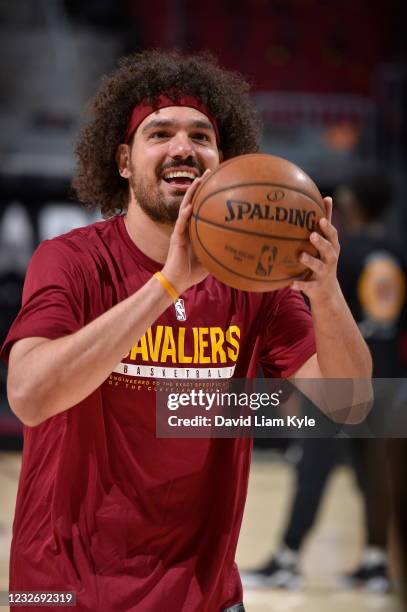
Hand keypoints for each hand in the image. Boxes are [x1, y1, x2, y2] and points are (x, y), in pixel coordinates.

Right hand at [162, 171, 210, 293]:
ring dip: (190, 194)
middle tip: (209, 172)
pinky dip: (185, 215)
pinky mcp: (175, 238)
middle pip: (192, 201)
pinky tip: (190, 206)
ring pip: (184, 207)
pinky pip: (180, 224)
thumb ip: (220, 251)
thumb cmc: (192, 272)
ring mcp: (180, 231)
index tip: (217, 181)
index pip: (200, 207)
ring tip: (198, 181)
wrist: (177, 281)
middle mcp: (186, 227)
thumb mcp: (211, 259)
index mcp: (194, 229)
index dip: (206, 194)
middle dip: (199, 186)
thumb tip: (239, 249)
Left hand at [291, 197, 340, 303]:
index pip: (332, 235)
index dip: (327, 227)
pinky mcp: (316, 287)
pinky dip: (300, 285)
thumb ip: (326, 222)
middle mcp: (330, 260)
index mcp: (332, 247)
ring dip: (310, 261)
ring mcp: (323, 273)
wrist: (327, 292)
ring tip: (301, 256)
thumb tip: (327, 197)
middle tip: (312, 235)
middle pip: (329, 250)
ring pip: (318, 266)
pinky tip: (291, 284)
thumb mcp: (327, 242)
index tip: (320, 219)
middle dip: (321, 242)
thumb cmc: (324, 260)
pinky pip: (307, 286)